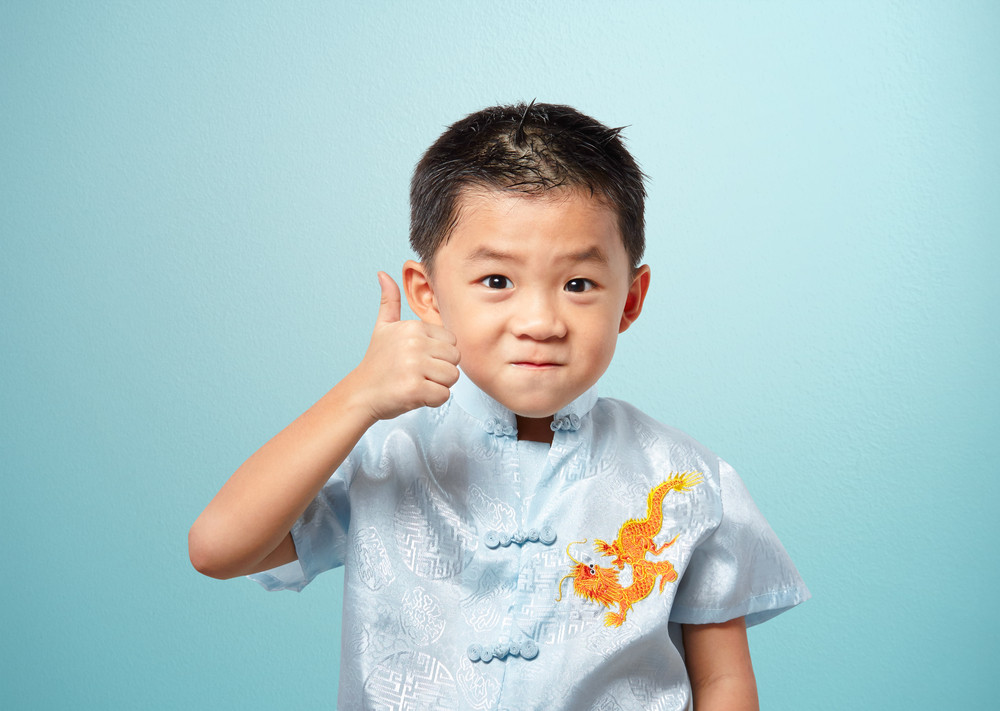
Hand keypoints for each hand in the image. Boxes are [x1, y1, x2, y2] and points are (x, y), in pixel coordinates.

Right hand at [350, 271, 460, 421]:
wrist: (360, 393)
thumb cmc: (376, 363)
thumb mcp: (382, 327)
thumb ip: (389, 301)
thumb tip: (383, 274)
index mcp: (413, 327)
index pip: (451, 341)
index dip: (439, 354)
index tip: (419, 359)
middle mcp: (415, 343)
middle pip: (455, 359)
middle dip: (441, 370)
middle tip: (418, 373)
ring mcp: (415, 366)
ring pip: (452, 377)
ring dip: (438, 385)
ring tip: (416, 382)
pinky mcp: (415, 388)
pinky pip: (443, 396)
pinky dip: (432, 400)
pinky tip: (414, 394)